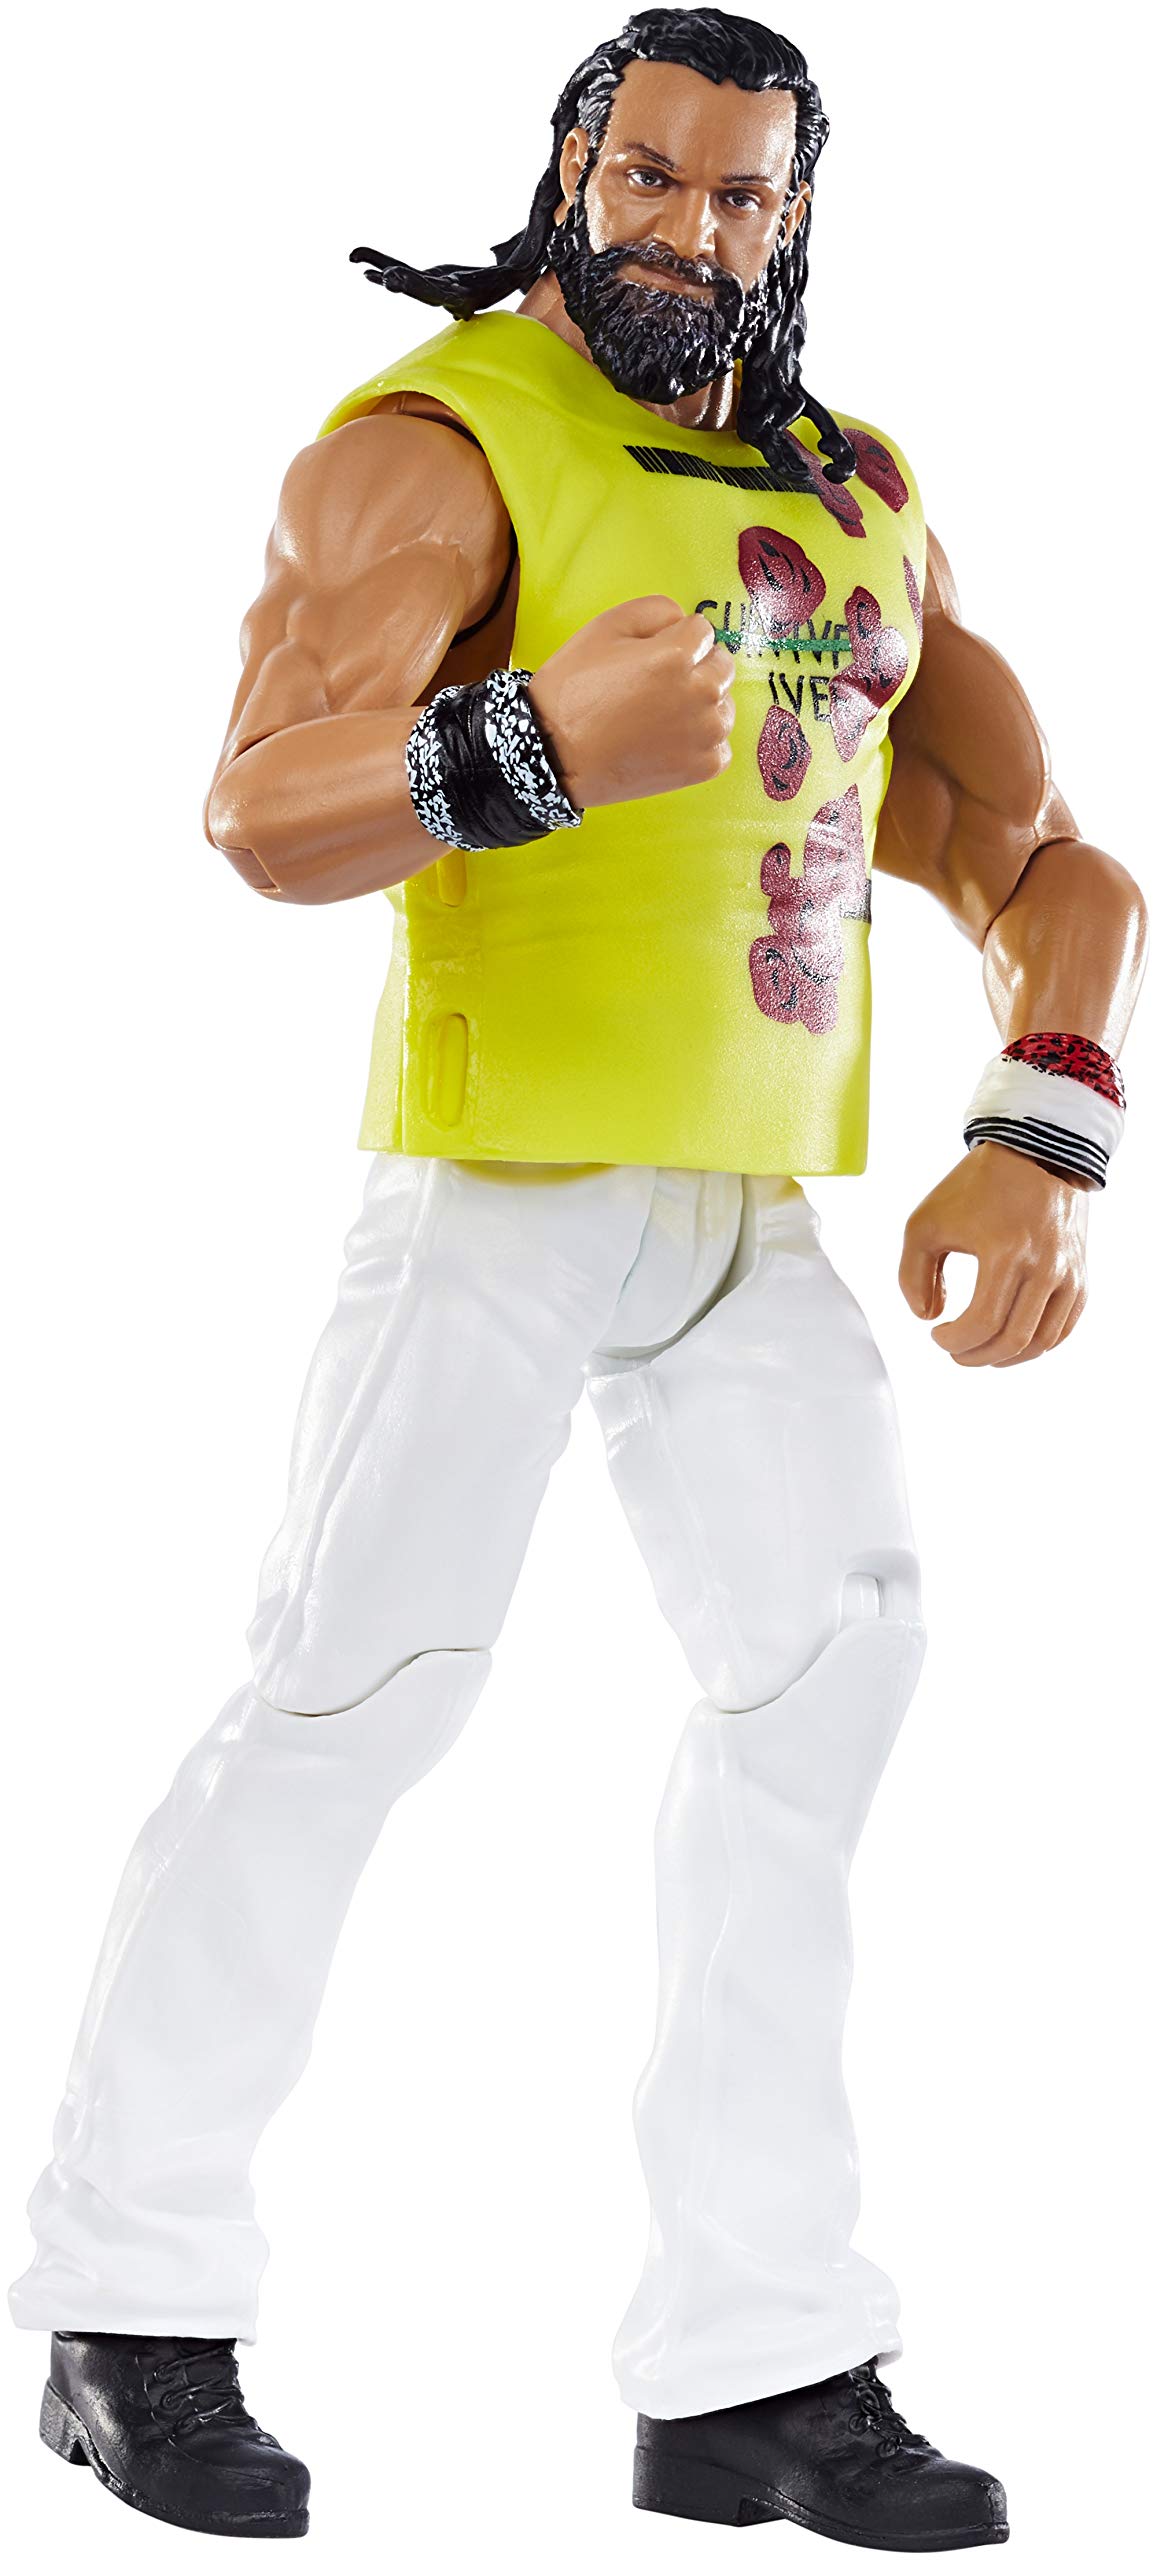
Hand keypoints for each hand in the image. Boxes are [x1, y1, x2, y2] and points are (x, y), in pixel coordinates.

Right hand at [528, 595, 735, 809]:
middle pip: (721, 665)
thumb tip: (684, 621)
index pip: (703, 630)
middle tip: (657, 686)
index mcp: (678, 655)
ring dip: (702, 705)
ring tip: (661, 715)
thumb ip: (655, 610)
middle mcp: (701, 694)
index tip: (654, 654)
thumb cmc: (574, 691)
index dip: (676, 637)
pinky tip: (668, 740)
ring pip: (723, 704)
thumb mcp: (604, 627)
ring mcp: (706, 734)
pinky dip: (701, 741)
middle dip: (696, 667)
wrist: (555, 755)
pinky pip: (720, 743)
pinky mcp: (704, 767)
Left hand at [899, 1142, 1088, 1364]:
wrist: (1034, 1152)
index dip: (954, 1341)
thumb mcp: (926, 1223)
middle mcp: (1043, 1266)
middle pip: (1012, 1339)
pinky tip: (1012, 1341)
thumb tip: (928, 1317)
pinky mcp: (1080, 1273)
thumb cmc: (975, 1186)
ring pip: (1042, 1341)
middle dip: (976, 1356)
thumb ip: (913, 1275)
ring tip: (981, 1351)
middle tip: (954, 1351)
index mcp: (1004, 1252)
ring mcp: (1067, 1272)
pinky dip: (1037, 1344)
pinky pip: (1064, 1327)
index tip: (936, 1335)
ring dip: (1007, 1357)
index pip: (982, 1323)